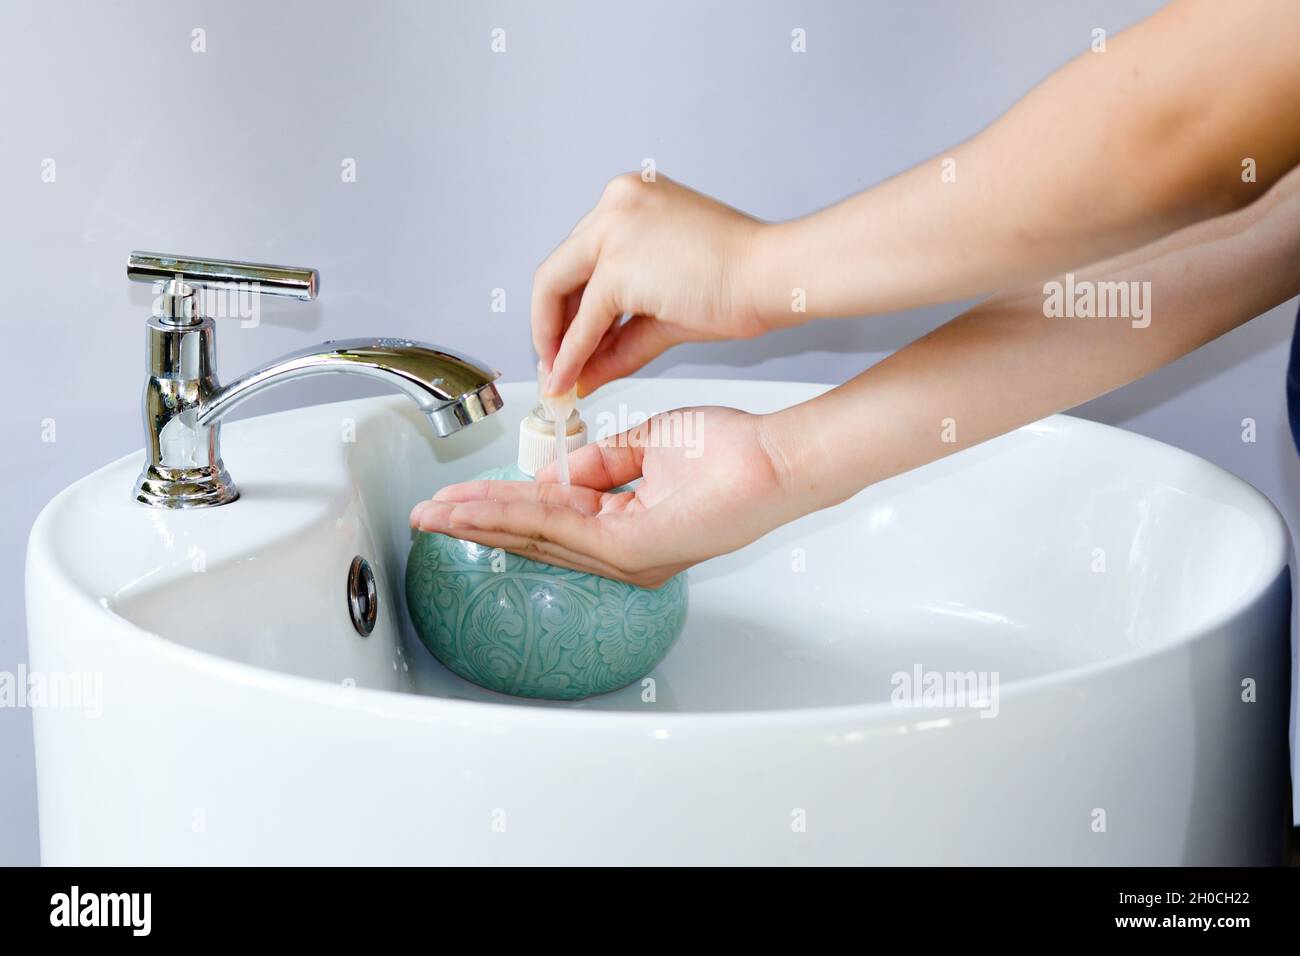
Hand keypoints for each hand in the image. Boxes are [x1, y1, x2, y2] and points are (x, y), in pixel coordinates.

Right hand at [409, 407, 798, 586]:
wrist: (772, 460)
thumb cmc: (729, 453)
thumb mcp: (648, 449)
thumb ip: (600, 465)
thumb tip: (559, 475)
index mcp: (626, 532)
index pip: (549, 522)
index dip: (499, 508)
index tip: (459, 498)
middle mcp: (622, 555)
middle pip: (533, 537)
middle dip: (474, 523)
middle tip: (426, 517)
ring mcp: (626, 558)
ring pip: (537, 536)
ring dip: (482, 522)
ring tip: (436, 514)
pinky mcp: (632, 549)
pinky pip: (561, 527)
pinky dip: (516, 514)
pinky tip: (481, 508)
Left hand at [533, 174, 780, 397]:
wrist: (773, 276)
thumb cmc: (740, 281)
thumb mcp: (665, 309)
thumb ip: (618, 338)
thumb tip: (582, 371)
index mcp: (630, 199)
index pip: (581, 254)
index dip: (566, 303)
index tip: (563, 336)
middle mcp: (614, 203)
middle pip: (560, 268)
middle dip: (551, 322)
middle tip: (552, 362)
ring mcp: (612, 229)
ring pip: (558, 289)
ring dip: (554, 339)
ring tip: (557, 377)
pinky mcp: (616, 266)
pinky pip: (583, 320)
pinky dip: (572, 352)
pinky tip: (569, 377)